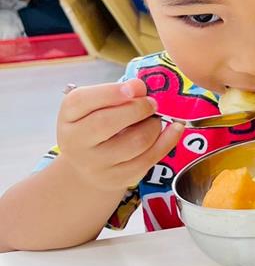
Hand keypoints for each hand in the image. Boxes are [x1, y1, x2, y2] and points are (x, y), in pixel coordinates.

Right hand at [57, 79, 182, 192]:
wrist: (88, 165)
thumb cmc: (96, 124)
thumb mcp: (96, 105)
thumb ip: (115, 93)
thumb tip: (140, 86)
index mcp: (68, 116)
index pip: (82, 101)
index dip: (111, 92)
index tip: (137, 87)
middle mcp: (76, 142)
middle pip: (107, 123)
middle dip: (138, 108)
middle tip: (152, 103)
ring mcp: (96, 164)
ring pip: (135, 142)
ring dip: (154, 125)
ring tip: (155, 119)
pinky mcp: (118, 178)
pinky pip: (149, 159)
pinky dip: (168, 140)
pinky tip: (174, 128)